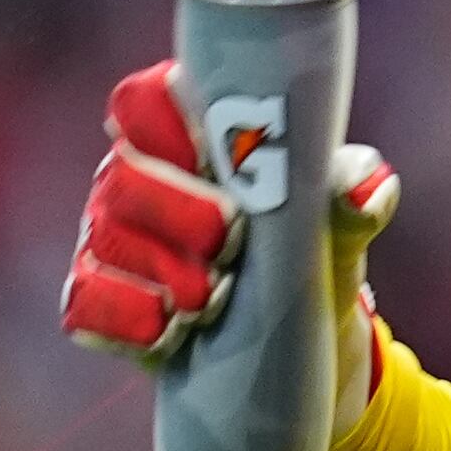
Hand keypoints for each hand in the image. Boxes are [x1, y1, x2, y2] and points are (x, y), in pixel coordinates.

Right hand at [57, 62, 398, 437]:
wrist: (300, 349)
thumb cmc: (310, 257)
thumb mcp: (338, 227)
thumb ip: (352, 194)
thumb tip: (367, 188)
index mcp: (185, 138)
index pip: (142, 100)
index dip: (166, 120)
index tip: (215, 155)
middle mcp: (135, 180)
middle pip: (122, 175)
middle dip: (177, 210)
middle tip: (231, 244)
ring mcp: (111, 242)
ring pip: (106, 239)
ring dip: (161, 270)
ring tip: (213, 300)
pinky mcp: (101, 306)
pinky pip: (83, 303)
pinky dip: (124, 318)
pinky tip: (169, 334)